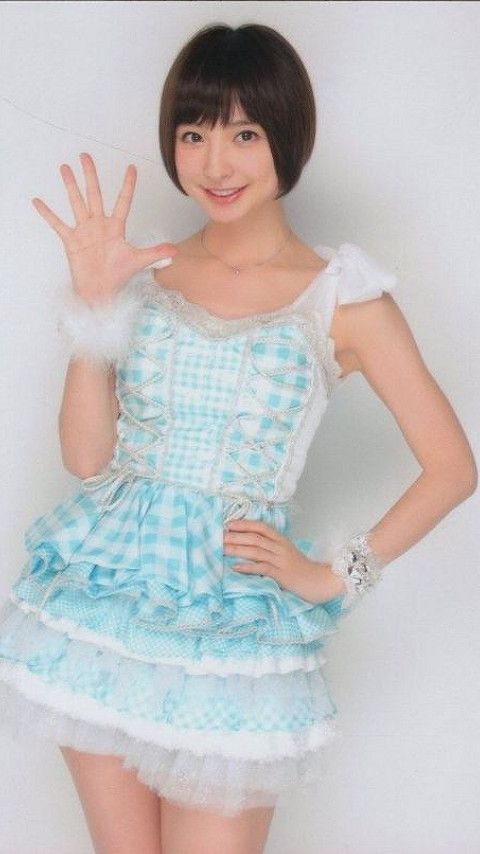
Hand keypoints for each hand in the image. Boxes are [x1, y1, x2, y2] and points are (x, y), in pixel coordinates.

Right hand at [31, 152, 177, 304]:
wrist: (100, 292)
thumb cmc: (118, 276)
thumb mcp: (138, 261)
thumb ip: (155, 253)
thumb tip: (175, 251)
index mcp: (116, 227)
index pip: (123, 201)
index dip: (128, 185)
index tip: (132, 168)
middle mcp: (99, 225)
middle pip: (95, 194)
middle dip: (90, 175)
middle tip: (85, 155)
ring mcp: (84, 231)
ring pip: (76, 203)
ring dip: (70, 186)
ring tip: (64, 168)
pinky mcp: (71, 240)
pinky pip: (57, 224)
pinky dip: (47, 213)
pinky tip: (38, 201)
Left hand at [223, 519, 346, 604]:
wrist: (321, 581)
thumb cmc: (302, 570)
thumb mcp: (288, 555)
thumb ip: (272, 550)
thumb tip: (251, 548)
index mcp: (282, 540)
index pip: (261, 527)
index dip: (245, 524)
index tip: (229, 524)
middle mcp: (280, 547)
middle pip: (255, 537)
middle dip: (235, 536)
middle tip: (218, 536)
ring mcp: (281, 560)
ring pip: (256, 551)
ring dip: (237, 549)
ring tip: (222, 549)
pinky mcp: (282, 574)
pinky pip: (262, 568)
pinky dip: (247, 567)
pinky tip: (235, 567)